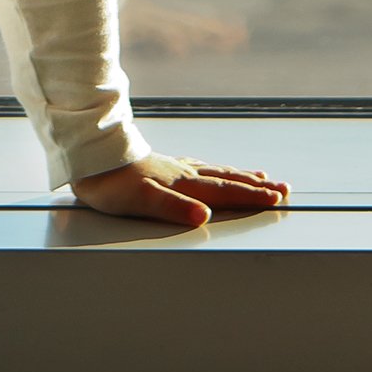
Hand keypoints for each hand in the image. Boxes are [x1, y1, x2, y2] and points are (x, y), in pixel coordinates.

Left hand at [70, 152, 288, 228]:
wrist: (89, 156)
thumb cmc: (111, 183)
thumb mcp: (141, 201)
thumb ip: (174, 208)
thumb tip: (204, 216)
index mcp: (183, 185)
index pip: (225, 192)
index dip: (251, 196)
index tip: (277, 198)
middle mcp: (183, 174)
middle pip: (227, 180)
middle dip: (256, 186)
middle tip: (282, 188)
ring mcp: (173, 167)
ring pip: (215, 171)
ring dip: (239, 176)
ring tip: (260, 176)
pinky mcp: (160, 165)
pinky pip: (198, 166)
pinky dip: (214, 169)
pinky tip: (211, 169)